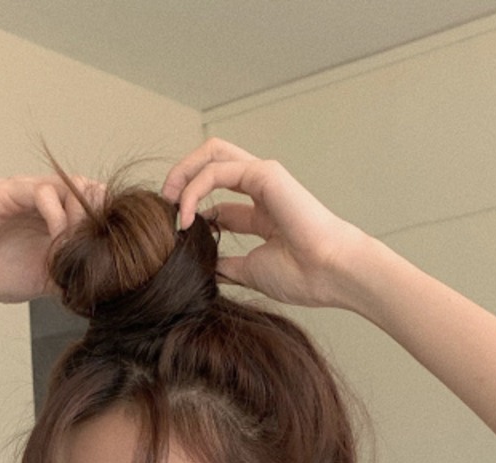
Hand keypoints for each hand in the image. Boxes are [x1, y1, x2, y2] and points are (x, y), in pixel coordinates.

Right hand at [0, 174, 102, 306]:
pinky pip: (42, 192)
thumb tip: (112, 289)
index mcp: (53, 213)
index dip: (108, 222)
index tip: (113, 252)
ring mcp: (22, 190)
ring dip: (80, 218)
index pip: (94, 203)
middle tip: (97, 250)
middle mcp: (40, 195)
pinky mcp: (4, 191)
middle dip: (99, 219)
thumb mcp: (49, 280)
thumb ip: (77, 273)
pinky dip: (57, 216)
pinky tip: (56, 241)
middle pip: (89, 189)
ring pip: (69, 186)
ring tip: (77, 248)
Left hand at [161, 139, 367, 309]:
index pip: (217, 199)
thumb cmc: (303, 275)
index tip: (176, 233)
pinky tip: (187, 214)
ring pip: (211, 155)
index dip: (191, 211)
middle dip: (182, 177)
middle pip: (211, 163)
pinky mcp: (263, 173)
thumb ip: (229, 265)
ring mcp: (263, 176)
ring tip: (169, 203)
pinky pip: (216, 170)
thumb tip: (207, 269)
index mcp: (261, 212)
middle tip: (165, 204)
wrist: (330, 273)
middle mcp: (261, 188)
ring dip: (182, 175)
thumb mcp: (251, 271)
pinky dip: (194, 188)